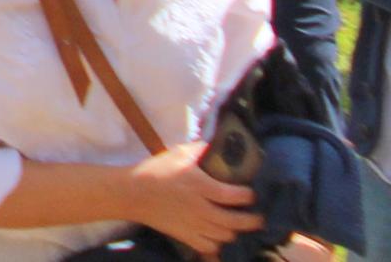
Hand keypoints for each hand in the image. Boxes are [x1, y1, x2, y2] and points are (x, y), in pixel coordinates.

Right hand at [125, 141, 258, 251]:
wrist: (131, 193)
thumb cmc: (156, 170)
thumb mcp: (178, 153)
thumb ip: (201, 149)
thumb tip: (221, 143)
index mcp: (200, 186)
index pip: (235, 196)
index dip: (248, 196)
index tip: (251, 194)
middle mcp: (200, 208)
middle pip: (235, 221)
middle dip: (252, 220)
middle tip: (258, 217)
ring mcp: (193, 224)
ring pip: (225, 235)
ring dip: (234, 231)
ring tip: (237, 225)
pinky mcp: (185, 236)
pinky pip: (209, 246)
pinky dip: (218, 244)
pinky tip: (219, 236)